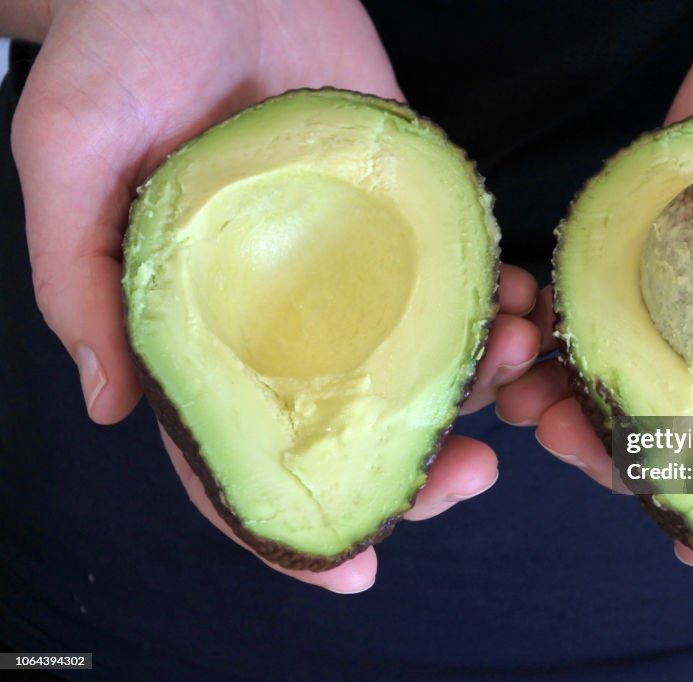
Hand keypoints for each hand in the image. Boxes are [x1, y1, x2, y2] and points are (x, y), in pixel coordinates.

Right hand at [11, 0, 538, 589]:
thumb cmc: (121, 51)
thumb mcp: (69, 161)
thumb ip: (82, 284)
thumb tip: (113, 407)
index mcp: (204, 326)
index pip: (240, 451)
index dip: (286, 522)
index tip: (352, 571)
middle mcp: (286, 313)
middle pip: (350, 425)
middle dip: (414, 467)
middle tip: (468, 475)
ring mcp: (352, 266)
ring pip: (417, 360)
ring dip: (474, 384)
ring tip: (511, 366)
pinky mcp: (403, 209)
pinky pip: (455, 275)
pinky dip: (493, 304)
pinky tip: (518, 309)